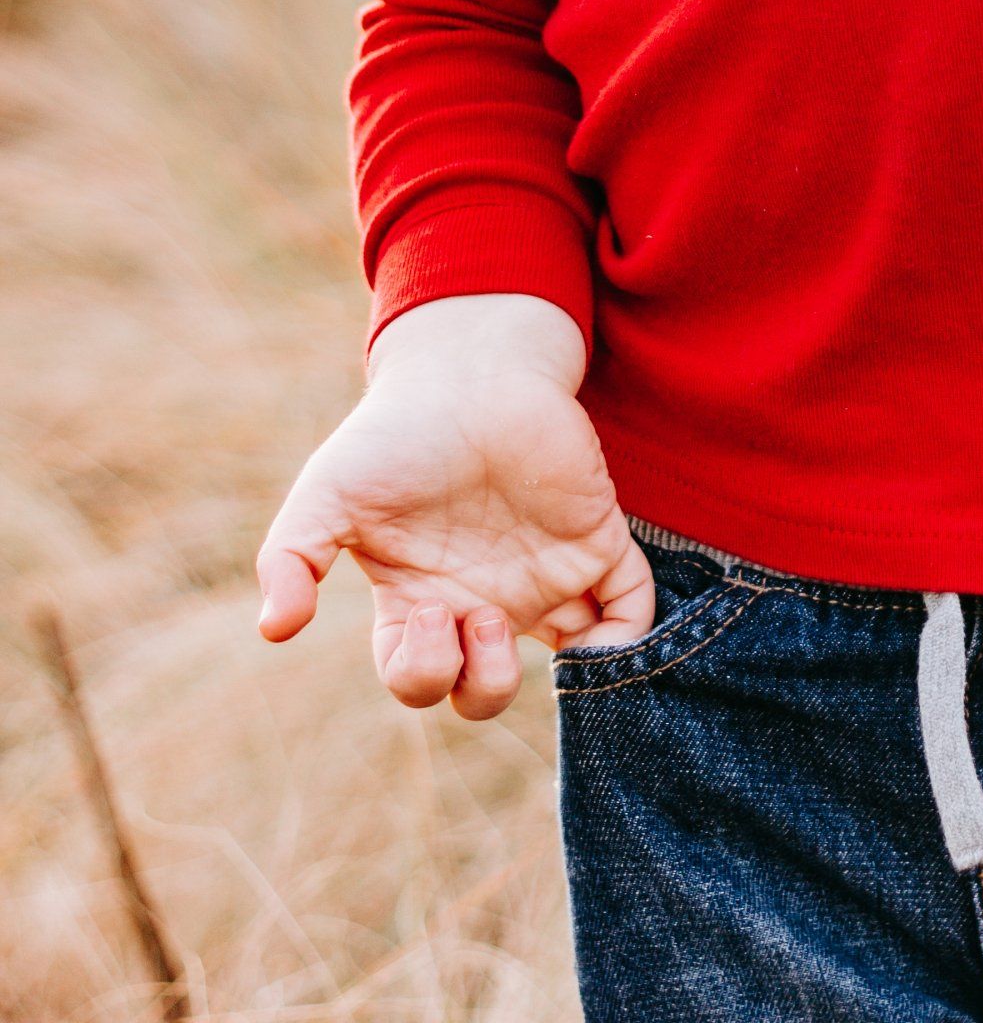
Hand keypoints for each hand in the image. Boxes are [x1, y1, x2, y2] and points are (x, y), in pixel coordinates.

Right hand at [255, 294, 654, 719]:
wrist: (468, 369)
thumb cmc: (396, 432)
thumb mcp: (327, 492)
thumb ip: (290, 559)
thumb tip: (274, 630)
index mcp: (419, 600)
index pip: (419, 678)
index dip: (423, 671)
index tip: (428, 612)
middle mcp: (482, 599)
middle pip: (486, 691)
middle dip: (483, 683)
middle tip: (480, 616)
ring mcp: (542, 575)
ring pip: (563, 665)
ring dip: (546, 672)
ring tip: (515, 616)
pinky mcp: (596, 541)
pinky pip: (629, 610)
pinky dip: (631, 638)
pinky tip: (608, 633)